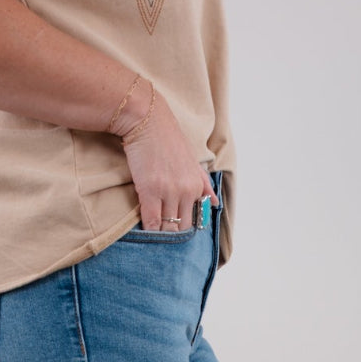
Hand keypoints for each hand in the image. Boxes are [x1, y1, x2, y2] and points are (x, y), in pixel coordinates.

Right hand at [116, 82, 219, 230]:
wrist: (148, 121)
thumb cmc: (167, 139)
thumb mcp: (193, 162)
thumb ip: (204, 184)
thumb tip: (215, 203)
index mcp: (197, 186)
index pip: (193, 220)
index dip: (182, 229)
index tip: (173, 234)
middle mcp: (186, 191)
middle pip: (181, 227)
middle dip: (171, 236)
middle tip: (162, 240)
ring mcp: (169, 192)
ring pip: (167, 227)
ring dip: (159, 234)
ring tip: (153, 238)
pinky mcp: (150, 190)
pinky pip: (151, 220)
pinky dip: (148, 229)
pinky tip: (145, 231)